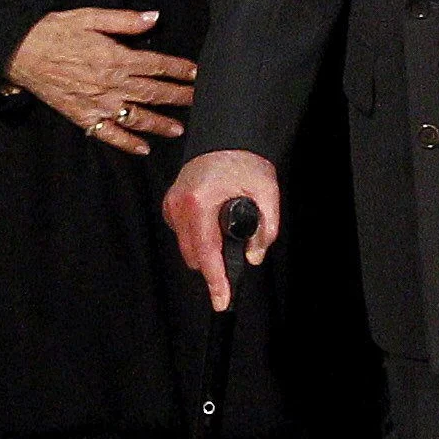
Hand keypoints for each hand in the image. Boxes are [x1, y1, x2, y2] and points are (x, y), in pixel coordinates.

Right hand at [5, 8, 196, 156]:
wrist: (22, 51)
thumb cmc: (55, 31)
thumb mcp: (91, 16)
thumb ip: (125, 20)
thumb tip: (153, 18)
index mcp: (116, 58)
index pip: (156, 65)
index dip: (178, 69)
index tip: (195, 73)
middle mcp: (111, 84)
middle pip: (153, 93)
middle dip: (179, 97)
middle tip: (198, 101)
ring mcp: (98, 104)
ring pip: (137, 117)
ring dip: (160, 124)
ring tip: (178, 129)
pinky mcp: (83, 117)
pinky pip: (109, 134)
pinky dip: (127, 143)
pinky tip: (143, 149)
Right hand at [163, 149, 281, 311]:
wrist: (226, 137)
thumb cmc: (244, 159)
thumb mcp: (267, 191)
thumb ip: (266, 228)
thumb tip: (254, 256)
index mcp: (200, 202)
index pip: (207, 253)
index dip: (216, 281)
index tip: (221, 301)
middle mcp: (180, 205)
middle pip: (194, 256)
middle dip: (214, 266)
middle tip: (234, 264)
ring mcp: (172, 204)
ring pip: (187, 247)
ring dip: (206, 252)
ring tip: (226, 237)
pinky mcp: (171, 204)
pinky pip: (183, 233)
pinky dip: (198, 238)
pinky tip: (213, 227)